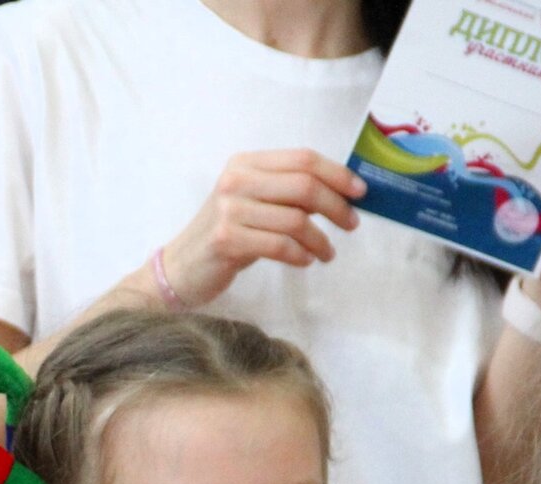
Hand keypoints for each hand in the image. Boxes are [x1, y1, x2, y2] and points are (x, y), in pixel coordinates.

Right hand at [156, 149, 366, 307]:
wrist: (181, 268)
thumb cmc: (226, 235)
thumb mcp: (252, 203)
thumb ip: (286, 192)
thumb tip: (341, 192)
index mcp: (245, 163)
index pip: (303, 159)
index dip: (337, 174)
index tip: (359, 192)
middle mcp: (235, 180)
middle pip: (304, 186)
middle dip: (336, 207)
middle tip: (351, 225)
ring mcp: (228, 210)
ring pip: (295, 220)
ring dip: (320, 239)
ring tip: (327, 253)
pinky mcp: (226, 239)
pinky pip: (279, 245)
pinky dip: (300, 255)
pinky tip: (305, 261)